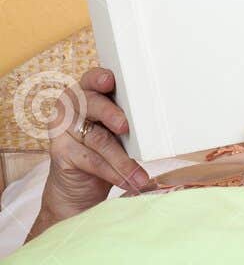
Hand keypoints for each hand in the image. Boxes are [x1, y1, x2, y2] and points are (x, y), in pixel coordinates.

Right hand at [28, 68, 153, 240]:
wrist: (79, 186)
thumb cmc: (107, 150)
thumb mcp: (120, 131)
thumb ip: (131, 118)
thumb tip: (163, 121)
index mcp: (89, 94)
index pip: (92, 79)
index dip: (100, 78)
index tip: (109, 81)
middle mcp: (72, 107)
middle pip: (92, 104)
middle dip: (111, 114)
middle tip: (125, 127)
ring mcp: (62, 129)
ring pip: (97, 138)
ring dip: (122, 159)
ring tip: (140, 175)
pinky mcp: (59, 152)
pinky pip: (91, 161)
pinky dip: (113, 172)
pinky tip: (129, 181)